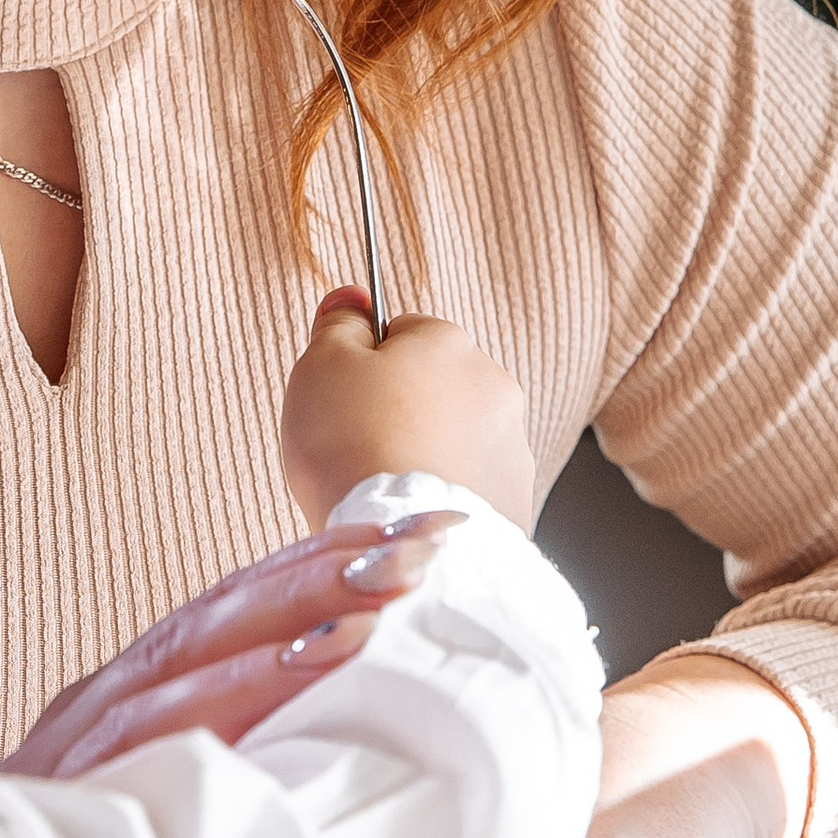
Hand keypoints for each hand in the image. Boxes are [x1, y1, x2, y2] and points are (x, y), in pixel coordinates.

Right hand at [0, 513, 460, 781]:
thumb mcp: (137, 821)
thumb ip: (210, 780)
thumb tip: (320, 769)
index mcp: (123, 697)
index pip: (236, 606)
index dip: (325, 560)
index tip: (419, 530)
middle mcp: (104, 698)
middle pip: (230, 606)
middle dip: (336, 563)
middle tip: (437, 535)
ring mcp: (84, 734)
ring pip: (206, 645)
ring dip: (307, 604)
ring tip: (397, 583)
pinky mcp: (76, 783)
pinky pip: (172, 722)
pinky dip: (244, 684)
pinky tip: (315, 661)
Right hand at [280, 289, 534, 532]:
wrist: (399, 540)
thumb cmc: (354, 448)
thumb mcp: (322, 367)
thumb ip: (337, 325)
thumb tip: (350, 297)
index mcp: (448, 342)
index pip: (402, 334)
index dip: (365, 367)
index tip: (345, 399)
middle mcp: (493, 385)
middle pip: (435, 387)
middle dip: (402, 411)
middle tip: (360, 446)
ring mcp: (511, 445)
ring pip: (457, 438)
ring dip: (428, 453)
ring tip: (388, 487)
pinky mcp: (516, 500)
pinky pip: (473, 486)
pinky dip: (448, 495)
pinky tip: (415, 512)